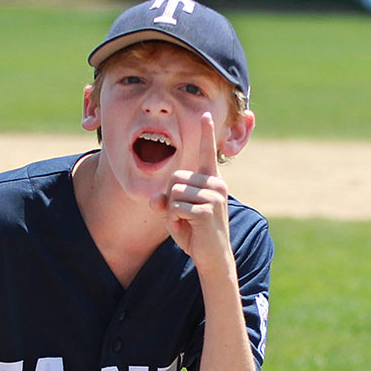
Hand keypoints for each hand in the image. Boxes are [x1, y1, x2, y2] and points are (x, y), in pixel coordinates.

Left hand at [151, 112, 232, 272]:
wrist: (212, 257)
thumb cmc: (194, 233)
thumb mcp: (176, 214)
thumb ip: (165, 202)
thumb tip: (155, 198)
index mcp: (211, 181)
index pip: (207, 153)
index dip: (205, 133)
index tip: (204, 113)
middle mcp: (215, 184)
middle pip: (174, 178)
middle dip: (170, 200)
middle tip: (183, 217)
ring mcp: (213, 196)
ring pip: (172, 193)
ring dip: (171, 213)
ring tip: (186, 223)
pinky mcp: (207, 209)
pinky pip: (175, 208)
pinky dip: (174, 221)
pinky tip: (188, 229)